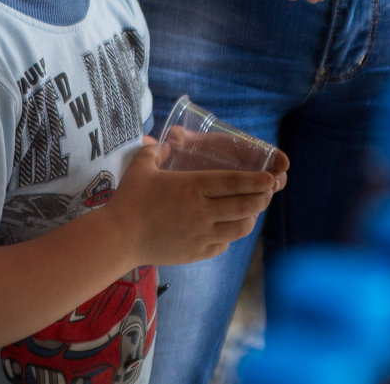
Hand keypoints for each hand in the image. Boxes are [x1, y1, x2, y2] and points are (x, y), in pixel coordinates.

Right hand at [109, 144, 278, 265]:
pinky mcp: (196, 252)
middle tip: (268, 193)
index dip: (256, 181)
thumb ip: (156, 149)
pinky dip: (230, 236)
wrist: (118, 237)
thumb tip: (165, 138)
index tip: (271, 179)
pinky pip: (223, 244)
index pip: (234, 183)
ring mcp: (201, 234)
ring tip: (251, 211)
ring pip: (239, 228)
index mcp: (193, 186)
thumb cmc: (129, 198)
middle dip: (261, 199)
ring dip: (250, 218)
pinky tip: (227, 229)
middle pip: (244, 205)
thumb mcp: (142, 165)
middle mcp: (202, 211)